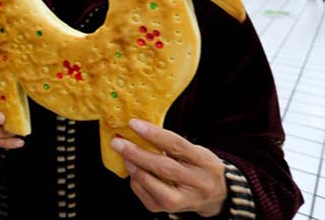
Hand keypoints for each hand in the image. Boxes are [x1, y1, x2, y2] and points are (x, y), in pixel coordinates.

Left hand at [111, 119, 227, 216]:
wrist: (216, 195)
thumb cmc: (199, 166)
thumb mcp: (194, 151)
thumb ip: (171, 143)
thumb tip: (138, 129)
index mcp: (205, 163)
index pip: (177, 146)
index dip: (154, 134)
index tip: (133, 124)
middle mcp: (199, 184)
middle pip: (165, 168)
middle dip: (137, 154)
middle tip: (118, 142)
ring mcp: (186, 200)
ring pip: (155, 186)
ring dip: (135, 169)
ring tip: (124, 156)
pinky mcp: (171, 210)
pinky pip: (147, 197)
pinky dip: (136, 182)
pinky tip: (134, 171)